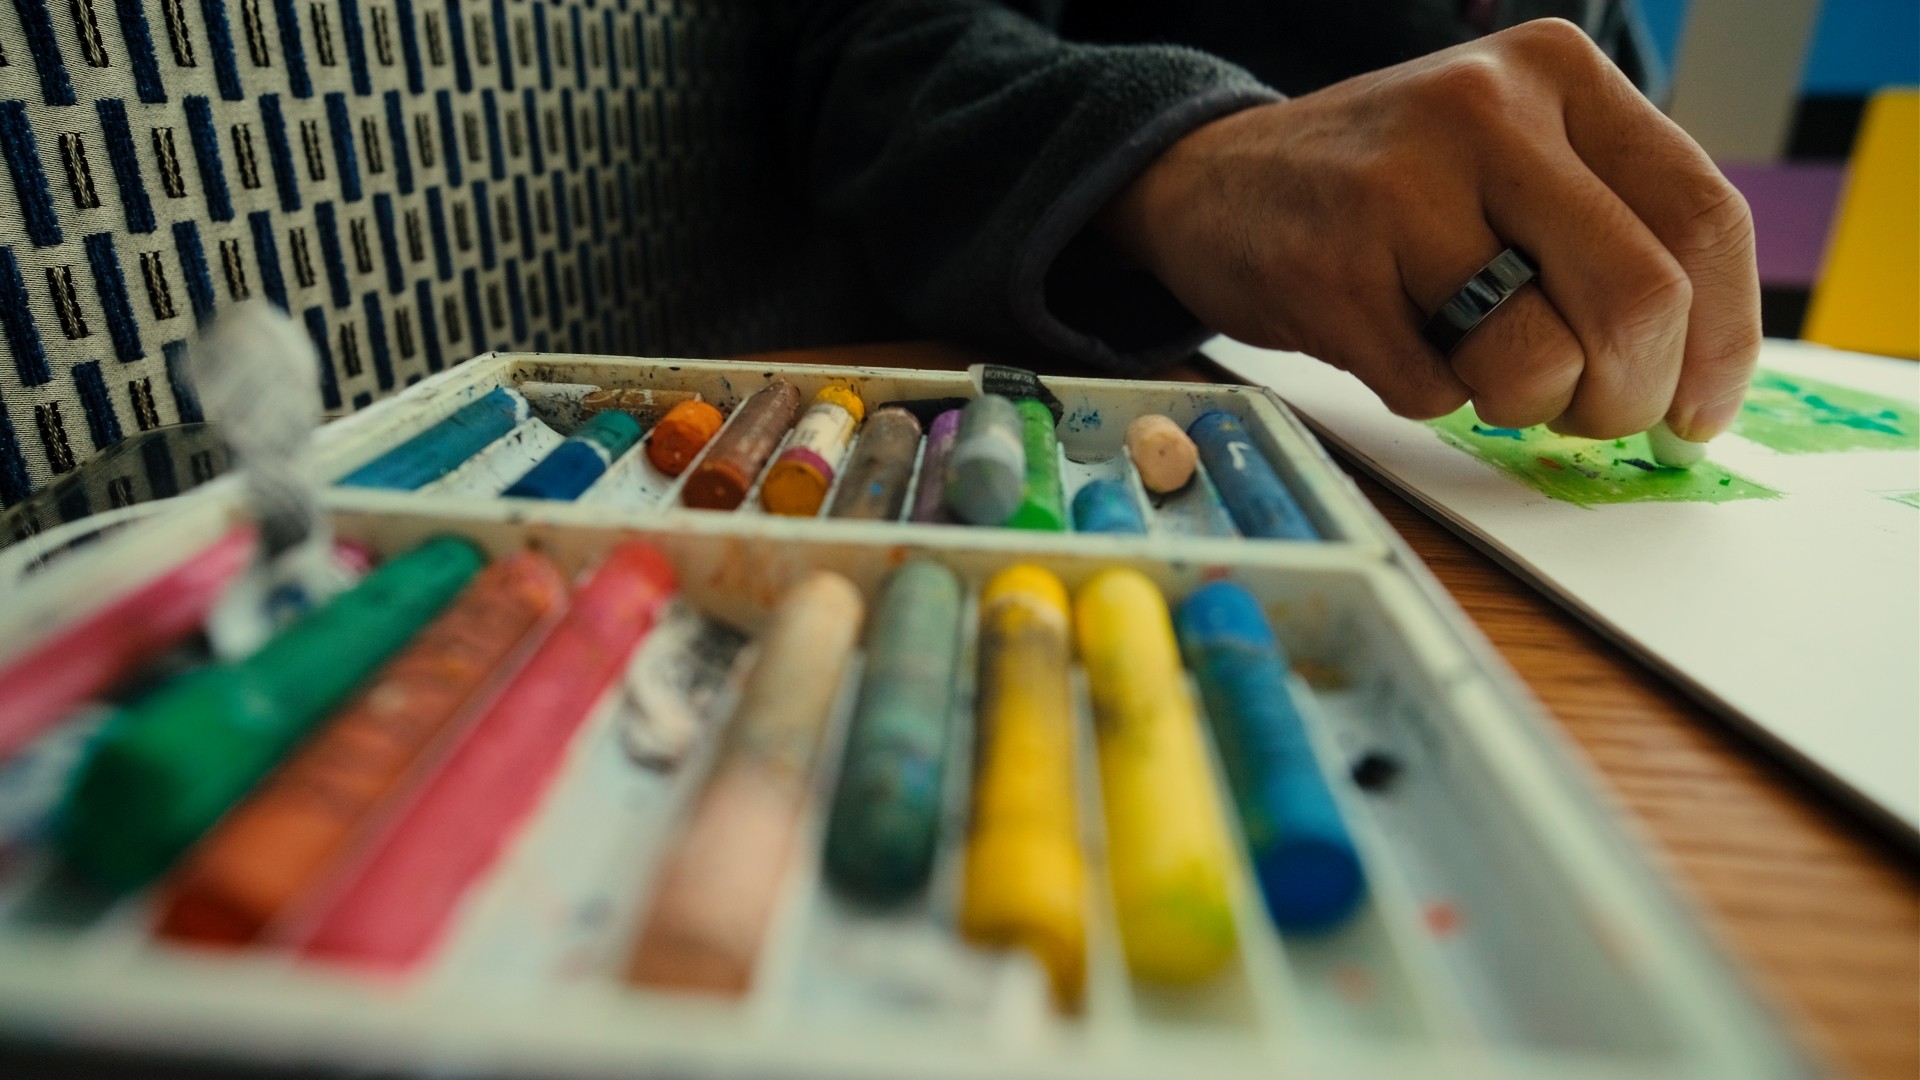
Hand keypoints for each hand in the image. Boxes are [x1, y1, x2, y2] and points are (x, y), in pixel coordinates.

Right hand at [1100, 19, 1759, 440]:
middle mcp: (1487, 112)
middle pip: (1639, 303)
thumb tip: (1704, 378)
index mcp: (1556, 73)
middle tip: (1596, 415)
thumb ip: (1612, 228)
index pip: (1702, 220)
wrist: (1209, 180)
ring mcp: (1402, 191)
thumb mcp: (1513, 152)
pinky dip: (1431, 398)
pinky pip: (1435, 393)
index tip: (1702, 412)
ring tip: (1481, 367)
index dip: (1725, 343)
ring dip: (1525, 405)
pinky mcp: (1332, 275)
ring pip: (1538, 363)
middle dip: (1630, 396)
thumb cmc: (1387, 188)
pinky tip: (1395, 343)